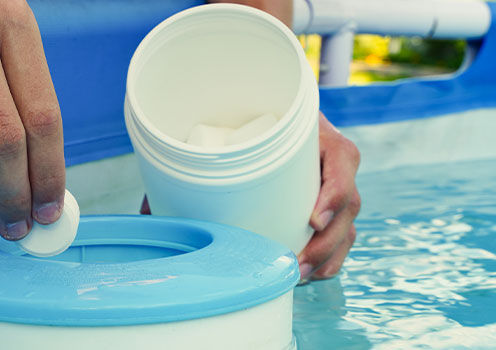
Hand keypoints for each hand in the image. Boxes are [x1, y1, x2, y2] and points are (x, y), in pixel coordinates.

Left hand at [139, 114, 360, 281]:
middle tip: (296, 264)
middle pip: (349, 204)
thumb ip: (199, 163)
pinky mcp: (330, 208)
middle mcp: (332, 161)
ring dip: (327, 257)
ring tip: (298, 276)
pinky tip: (309, 274)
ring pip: (348, 227)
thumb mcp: (233, 132)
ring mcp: (334, 186)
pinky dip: (328, 260)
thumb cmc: (247, 123)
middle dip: (327, 241)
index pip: (343, 160)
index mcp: (317, 134)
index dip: (334, 191)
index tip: (313, 218)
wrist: (267, 114)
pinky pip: (341, 238)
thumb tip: (146, 212)